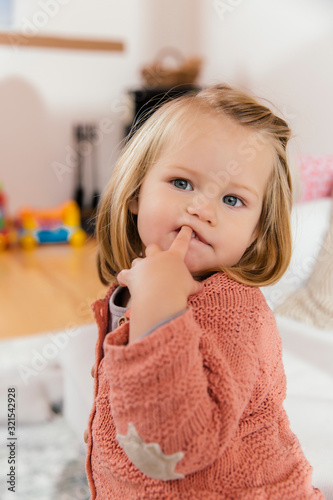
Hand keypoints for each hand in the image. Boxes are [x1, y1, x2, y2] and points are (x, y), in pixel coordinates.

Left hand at [117, 226, 201, 342]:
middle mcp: (157, 257)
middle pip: (153, 247)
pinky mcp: (131, 275)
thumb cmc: (178, 290)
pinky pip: (124, 274)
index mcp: (173, 257)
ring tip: (142, 275)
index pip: (181, 242)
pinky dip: (124, 278)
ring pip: (138, 260)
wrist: (160, 296)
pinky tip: (123, 281)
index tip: (186, 227)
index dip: (184, 234)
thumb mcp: (190, 287)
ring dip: (139, 266)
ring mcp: (143, 265)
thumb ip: (193, 285)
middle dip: (154, 251)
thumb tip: (199, 287)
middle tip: (156, 259)